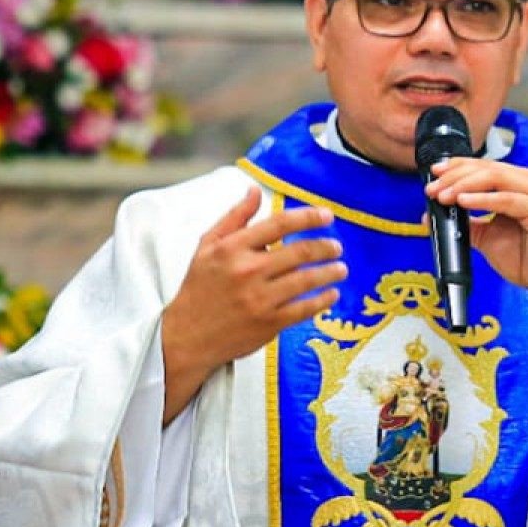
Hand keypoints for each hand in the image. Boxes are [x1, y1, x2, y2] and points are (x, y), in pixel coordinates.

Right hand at [161, 187, 344, 420]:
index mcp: (232, 249)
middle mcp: (247, 271)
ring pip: (307, 279)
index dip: (308, 217)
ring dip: (331, 272)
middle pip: (300, 251)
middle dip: (325, 247)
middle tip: (336, 246)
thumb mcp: (208, 247)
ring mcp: (259, 298)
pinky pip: (305, 307)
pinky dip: (324, 299)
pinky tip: (332, 293)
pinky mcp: (269, 323)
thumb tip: (255, 190)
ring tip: (341, 268)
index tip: (327, 216)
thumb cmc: (199, 287)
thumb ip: (235, 218)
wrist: (186, 336)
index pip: (279, 224)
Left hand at [423, 156, 527, 299]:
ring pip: (496, 178)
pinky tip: (463, 201)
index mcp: (526, 184)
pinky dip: (482, 200)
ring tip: (443, 196)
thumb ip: (468, 222)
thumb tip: (434, 214)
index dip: (459, 166)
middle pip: (489, 169)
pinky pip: (506, 199)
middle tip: (433, 189)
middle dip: (455, 176)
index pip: (488, 166)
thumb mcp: (490, 237)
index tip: (434, 173)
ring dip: (464, 185)